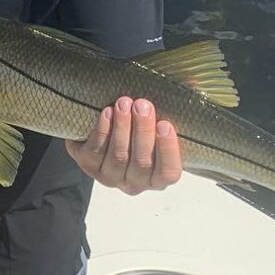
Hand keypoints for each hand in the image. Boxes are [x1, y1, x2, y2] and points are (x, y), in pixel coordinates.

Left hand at [66, 97, 182, 193]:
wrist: (100, 132)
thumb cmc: (136, 130)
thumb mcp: (155, 130)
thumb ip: (166, 122)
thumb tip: (186, 91)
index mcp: (157, 178)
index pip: (168, 173)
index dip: (168, 150)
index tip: (165, 124)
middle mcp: (134, 183)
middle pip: (141, 163)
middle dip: (143, 131)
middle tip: (143, 105)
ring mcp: (109, 177)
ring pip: (118, 156)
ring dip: (122, 127)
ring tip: (124, 103)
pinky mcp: (88, 166)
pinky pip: (95, 151)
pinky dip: (102, 131)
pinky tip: (107, 113)